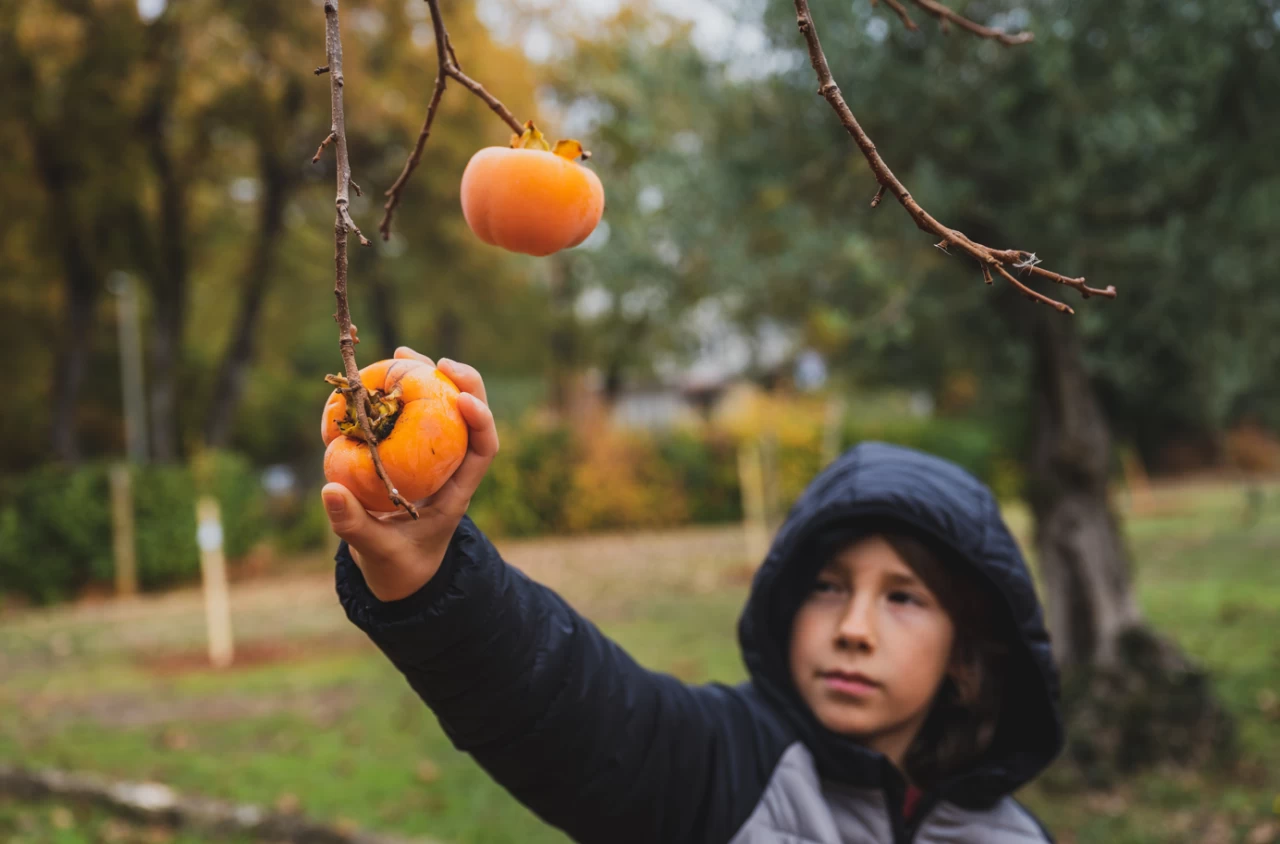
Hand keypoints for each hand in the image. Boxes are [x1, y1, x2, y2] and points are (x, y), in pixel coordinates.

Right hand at [321, 347, 499, 600]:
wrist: (394, 571)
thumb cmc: (396, 565)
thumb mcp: (376, 552)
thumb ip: (354, 525)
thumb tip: (329, 490)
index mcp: (457, 492)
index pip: (483, 450)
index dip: (481, 421)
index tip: (463, 398)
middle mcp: (450, 468)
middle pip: (470, 418)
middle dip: (463, 385)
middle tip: (438, 361)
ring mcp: (431, 457)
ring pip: (441, 409)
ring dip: (428, 377)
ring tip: (404, 352)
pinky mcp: (409, 451)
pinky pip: (409, 416)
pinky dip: (396, 392)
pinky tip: (377, 372)